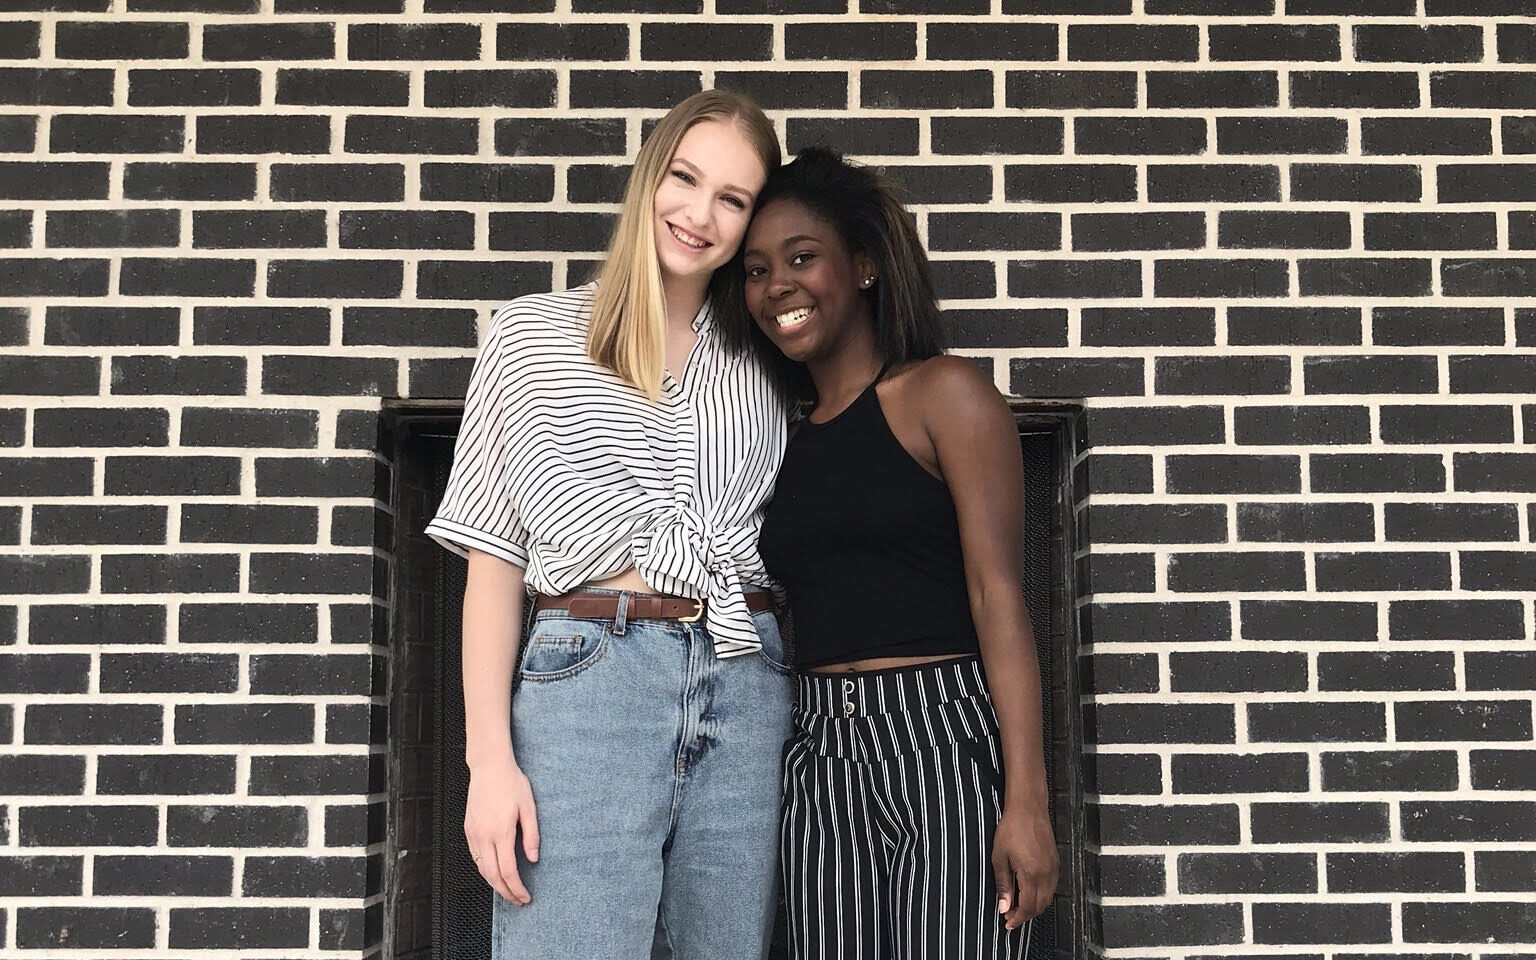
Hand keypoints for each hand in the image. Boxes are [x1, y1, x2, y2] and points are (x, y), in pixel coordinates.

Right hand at [464, 756, 539, 904]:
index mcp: (501, 831)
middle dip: (505, 892)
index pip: (508, 870)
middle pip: (492, 875)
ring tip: (508, 890)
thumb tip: (533, 859)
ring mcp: (473, 833)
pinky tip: (494, 871)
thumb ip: (531, 835)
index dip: (517, 888)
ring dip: (494, 883)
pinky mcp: (468, 829)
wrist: (489, 766)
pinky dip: (485, 869)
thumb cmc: (511, 783)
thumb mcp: (529, 807)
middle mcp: (484, 836)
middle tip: (518, 900)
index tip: (526, 897)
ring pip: (481, 868)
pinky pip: (475, 856)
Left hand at [992, 805, 1057, 930]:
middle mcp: (1046, 874)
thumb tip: (1003, 907)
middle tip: (1011, 918)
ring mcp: (1053, 869)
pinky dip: (1042, 896)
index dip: (1018, 918)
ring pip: (1048, 898)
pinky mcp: (1056, 863)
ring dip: (1035, 907)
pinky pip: (1052, 887)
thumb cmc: (1011, 829)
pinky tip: (1030, 893)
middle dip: (1026, 916)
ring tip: (1019, 908)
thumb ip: (1003, 885)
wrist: (1028, 809)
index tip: (1008, 923)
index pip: (1028, 907)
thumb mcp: (999, 858)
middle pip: (1040, 906)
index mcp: (1031, 874)